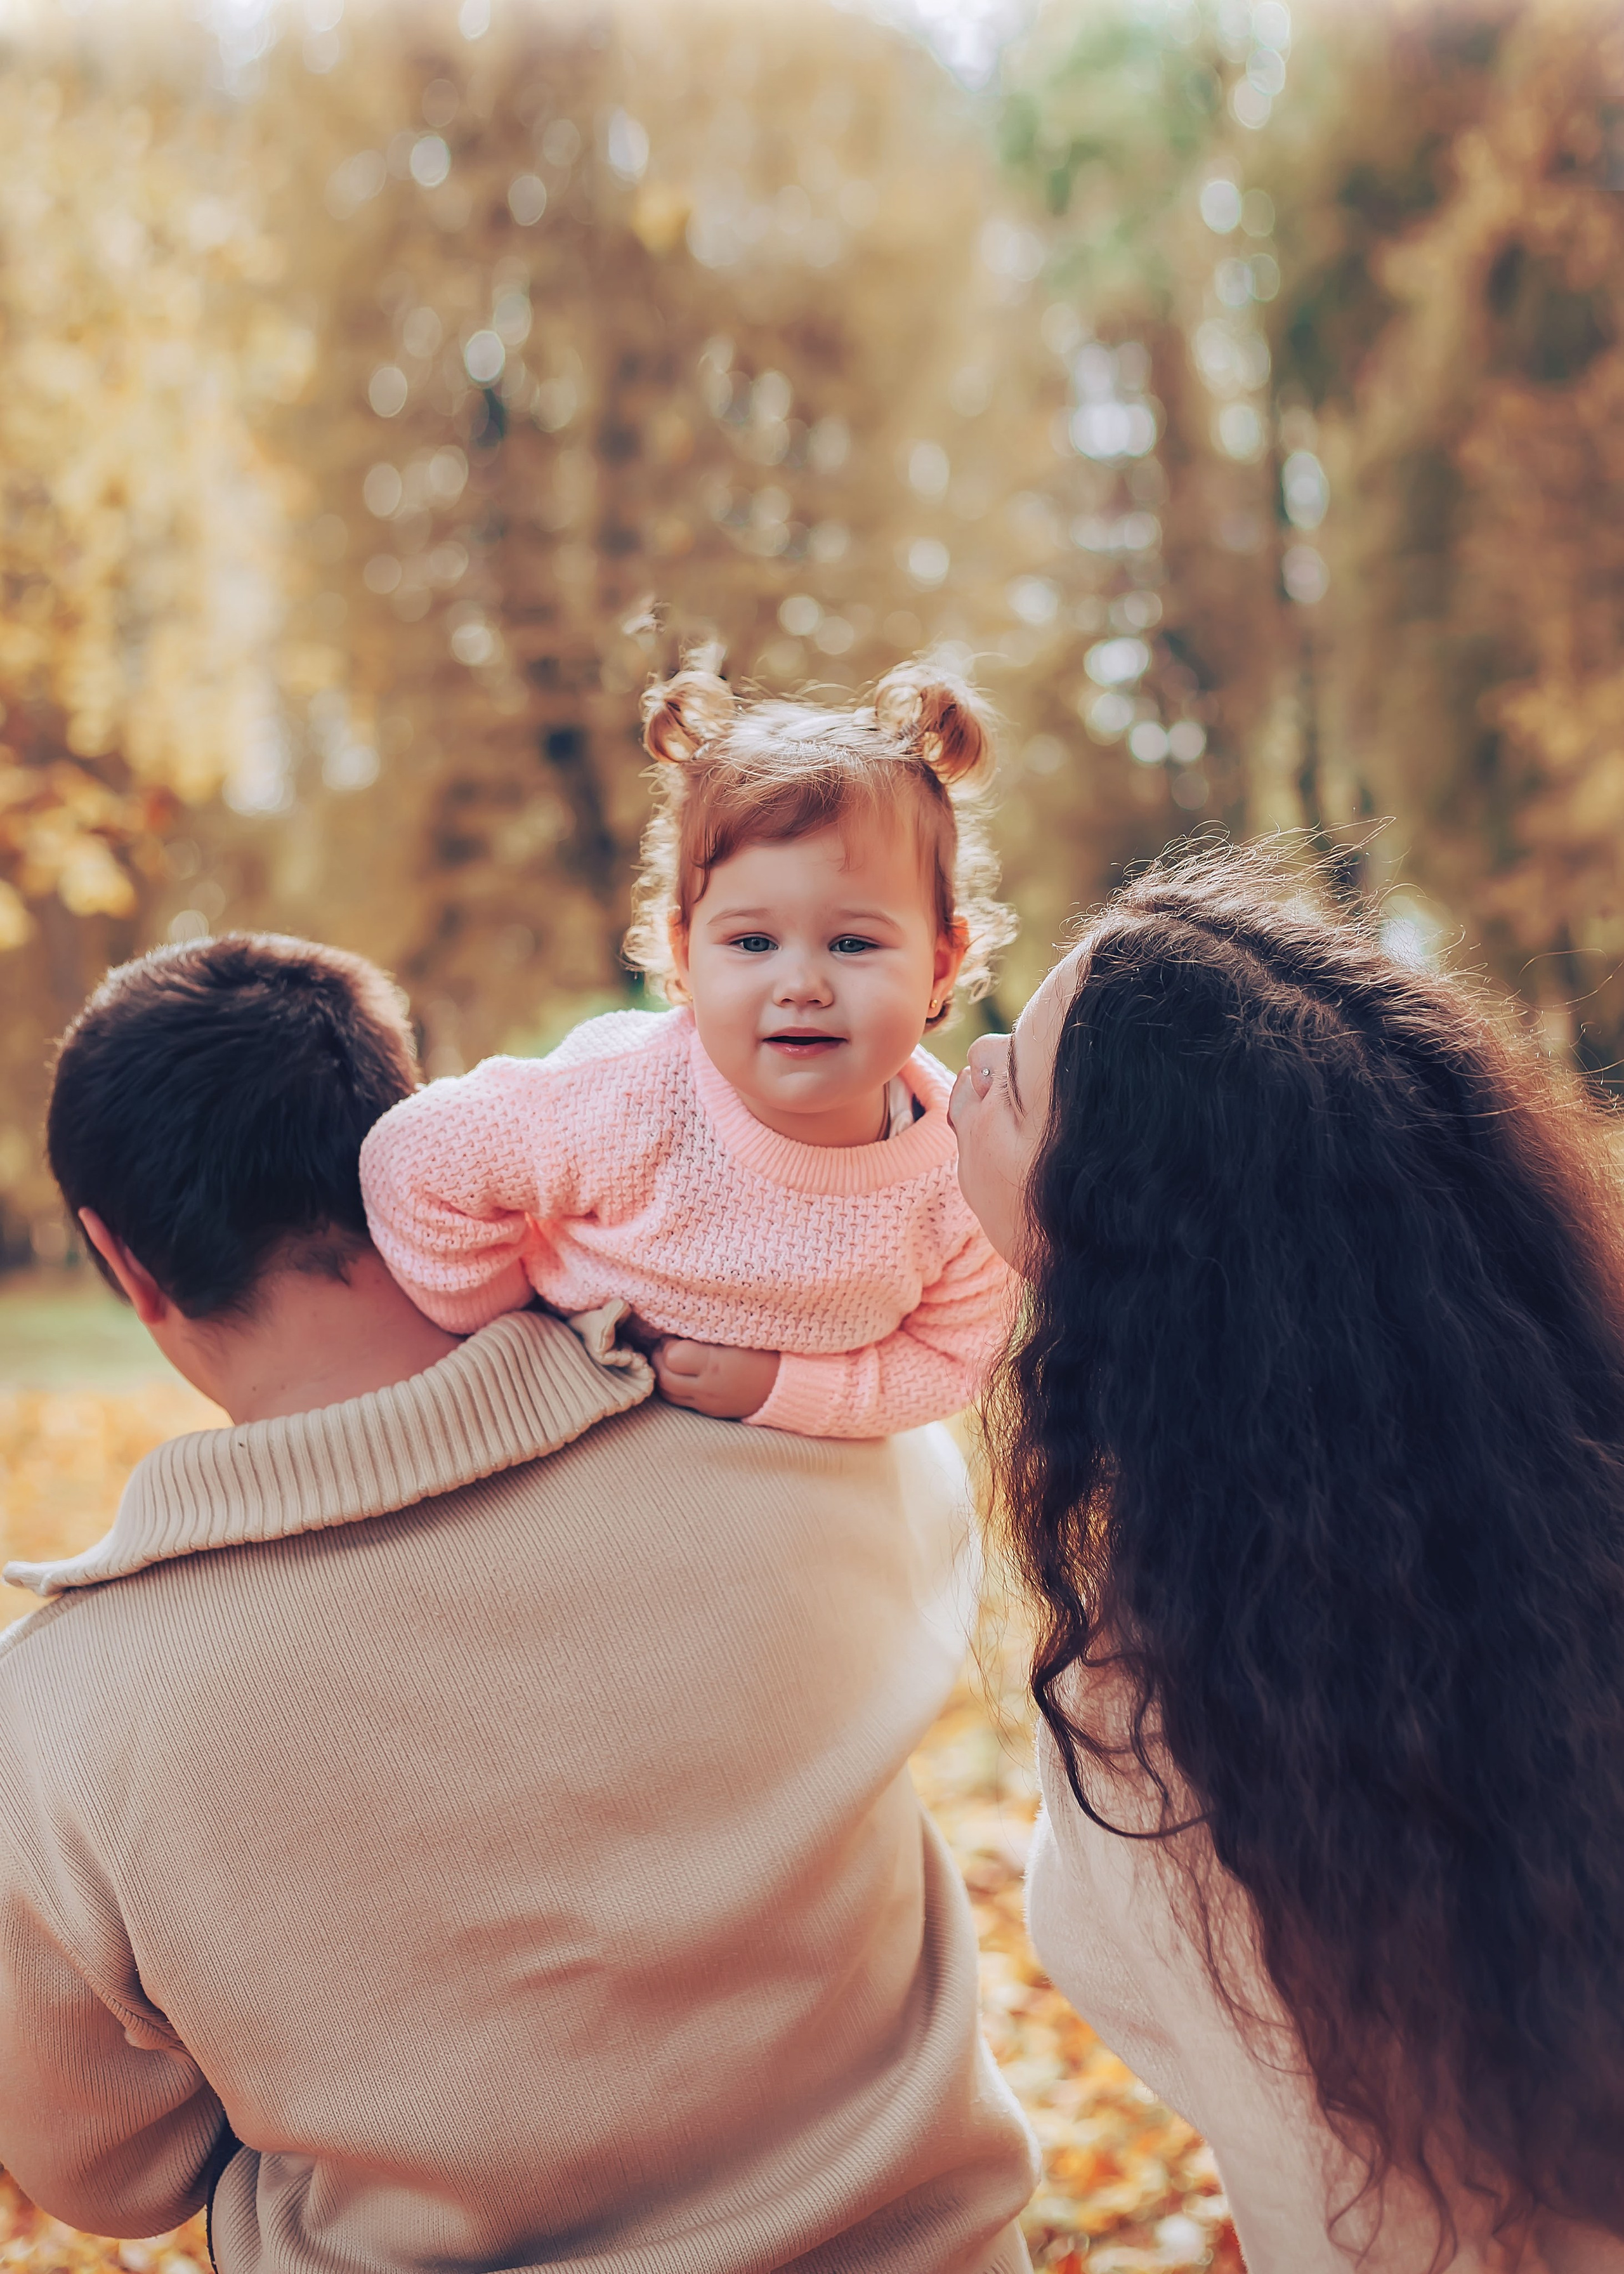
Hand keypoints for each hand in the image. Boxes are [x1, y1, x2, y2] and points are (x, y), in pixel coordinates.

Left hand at [650, 1338, 779, 1420]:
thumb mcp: (738, 1332)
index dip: (668, 1342)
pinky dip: (674, 1387)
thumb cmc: (764, 1350)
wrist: (786, 1384)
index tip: (677, 1332)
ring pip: (667, 1392)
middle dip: (659, 1358)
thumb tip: (680, 1315)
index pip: (672, 1356)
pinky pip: (680, 1402)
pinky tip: (680, 1373)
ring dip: (663, 1373)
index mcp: (715, 1365)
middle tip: (667, 1342)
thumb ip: (708, 1325)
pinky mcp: (710, 1411)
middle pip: (664, 1377)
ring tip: (670, 1357)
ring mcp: (708, 1403)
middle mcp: (708, 1388)